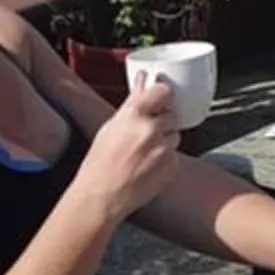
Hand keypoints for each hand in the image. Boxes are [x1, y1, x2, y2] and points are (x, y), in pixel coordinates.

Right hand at [74, 71, 181, 224]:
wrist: (101, 197)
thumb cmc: (100, 162)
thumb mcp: (111, 126)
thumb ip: (132, 101)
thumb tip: (143, 77)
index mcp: (135, 115)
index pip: (163, 91)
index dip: (164, 92)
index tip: (161, 95)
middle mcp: (151, 130)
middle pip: (170, 115)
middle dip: (161, 121)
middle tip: (144, 134)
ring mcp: (163, 150)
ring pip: (174, 136)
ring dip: (164, 140)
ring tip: (142, 153)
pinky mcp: (172, 168)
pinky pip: (174, 155)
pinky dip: (165, 159)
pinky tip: (146, 167)